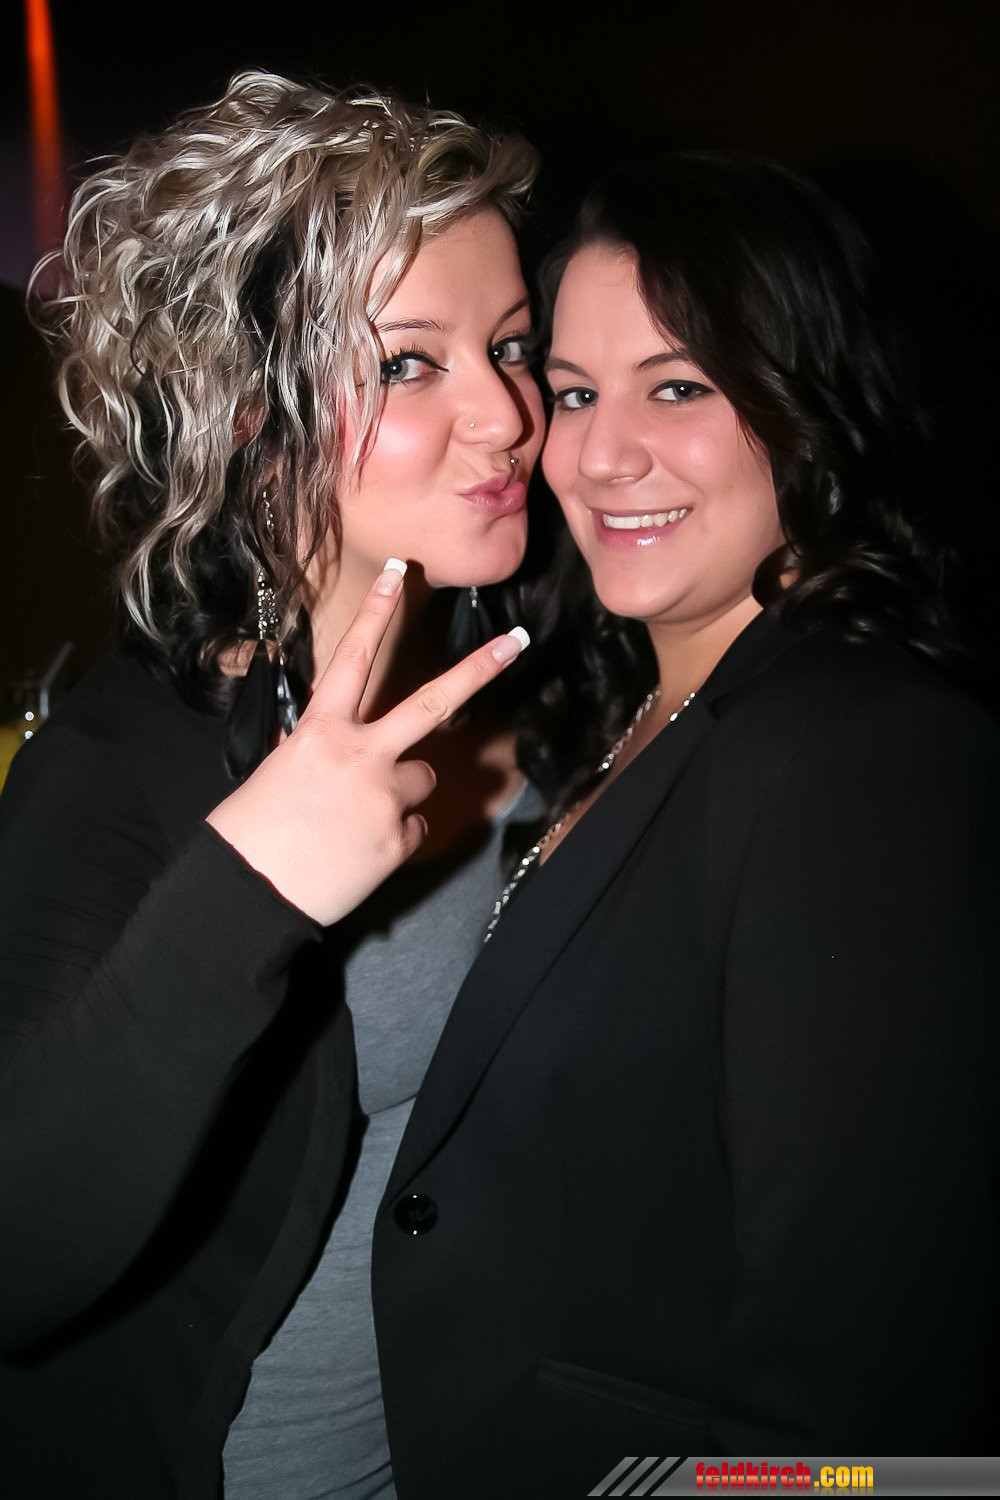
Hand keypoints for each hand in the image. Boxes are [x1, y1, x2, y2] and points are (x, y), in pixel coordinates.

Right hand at [206, 560, 528, 924]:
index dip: (377, 614)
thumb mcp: (279, 770)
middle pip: (430, 702)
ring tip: (359, 817)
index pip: (354, 659)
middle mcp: (359, 755)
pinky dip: (395, 836)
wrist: (247, 891)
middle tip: (516, 641)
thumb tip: (347, 747)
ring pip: (425, 777)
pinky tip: (359, 850)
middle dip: (478, 668)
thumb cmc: (252, 830)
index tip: (399, 575)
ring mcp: (384, 797)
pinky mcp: (398, 839)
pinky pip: (415, 827)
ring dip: (404, 790)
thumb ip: (323, 748)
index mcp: (320, 731)